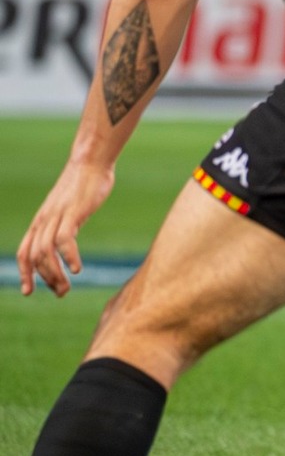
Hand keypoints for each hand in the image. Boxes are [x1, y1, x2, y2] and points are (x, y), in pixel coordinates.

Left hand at [18, 158, 115, 296]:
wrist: (90, 162)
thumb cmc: (83, 186)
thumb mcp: (68, 209)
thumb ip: (64, 224)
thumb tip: (67, 240)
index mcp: (41, 221)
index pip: (24, 252)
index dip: (24, 273)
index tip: (28, 291)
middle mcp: (44, 221)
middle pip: (35, 256)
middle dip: (45, 279)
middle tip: (61, 293)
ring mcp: (56, 217)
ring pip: (45, 251)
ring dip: (55, 274)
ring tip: (67, 288)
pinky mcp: (72, 213)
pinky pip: (64, 240)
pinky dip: (68, 257)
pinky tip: (77, 268)